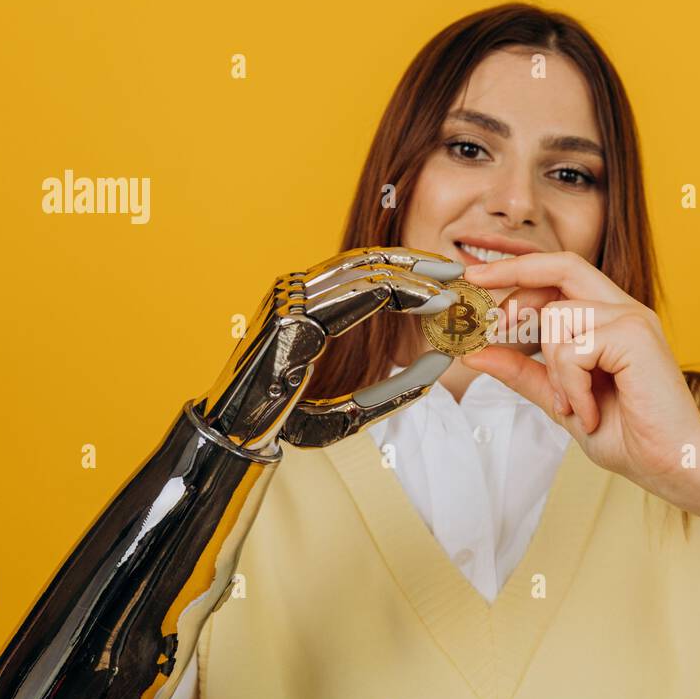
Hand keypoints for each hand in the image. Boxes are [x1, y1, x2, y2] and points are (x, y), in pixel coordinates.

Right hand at [193, 246, 462, 452]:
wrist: (240, 437)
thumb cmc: (288, 421)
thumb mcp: (353, 409)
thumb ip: (394, 389)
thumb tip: (441, 367)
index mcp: (305, 306)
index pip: (361, 274)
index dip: (407, 273)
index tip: (445, 284)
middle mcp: (296, 292)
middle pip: (366, 261)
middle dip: (417, 263)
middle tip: (459, 271)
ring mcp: (292, 298)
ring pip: (366, 271)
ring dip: (416, 277)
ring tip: (453, 288)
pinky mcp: (294, 313)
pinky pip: (357, 292)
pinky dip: (402, 293)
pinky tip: (432, 303)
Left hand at [461, 251, 699, 493]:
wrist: (671, 463)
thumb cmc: (629, 435)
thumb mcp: (561, 400)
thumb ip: (522, 373)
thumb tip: (476, 353)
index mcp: (609, 319)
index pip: (559, 273)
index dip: (517, 269)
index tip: (477, 276)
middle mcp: (623, 310)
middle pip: (561, 266)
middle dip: (513, 279)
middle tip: (489, 321)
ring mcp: (631, 319)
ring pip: (556, 317)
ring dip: (551, 369)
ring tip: (572, 404)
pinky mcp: (634, 335)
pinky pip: (573, 349)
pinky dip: (570, 385)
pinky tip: (588, 409)